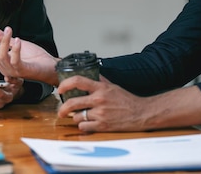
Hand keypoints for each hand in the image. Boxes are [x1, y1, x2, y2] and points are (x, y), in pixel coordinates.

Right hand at [0, 23, 59, 84]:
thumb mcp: (16, 45)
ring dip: (4, 42)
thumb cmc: (35, 58)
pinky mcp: (22, 70)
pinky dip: (15, 49)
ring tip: (10, 30)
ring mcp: (12, 70)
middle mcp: (3, 67)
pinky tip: (17, 40)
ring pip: (1, 56)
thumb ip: (4, 39)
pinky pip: (15, 60)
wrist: (49, 67)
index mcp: (1, 62)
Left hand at [58, 77, 200, 131]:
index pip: (78, 81)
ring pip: (77, 117)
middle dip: (63, 108)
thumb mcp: (113, 86)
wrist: (141, 113)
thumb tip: (90, 74)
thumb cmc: (127, 100)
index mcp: (101, 88)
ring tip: (82, 117)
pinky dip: (84, 126)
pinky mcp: (103, 125)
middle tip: (61, 111)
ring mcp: (100, 113)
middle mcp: (99, 100)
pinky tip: (88, 124)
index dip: (65, 84)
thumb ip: (100, 81)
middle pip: (72, 103)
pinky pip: (84, 127)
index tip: (59, 89)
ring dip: (77, 118)